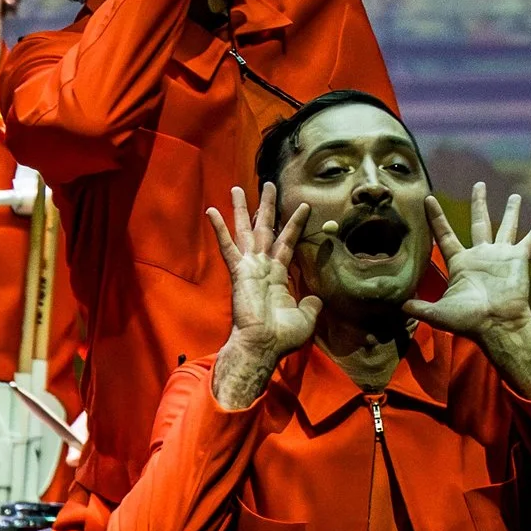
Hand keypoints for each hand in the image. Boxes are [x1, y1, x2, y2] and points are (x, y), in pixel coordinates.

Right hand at [206, 183, 318, 408]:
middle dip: (267, 207)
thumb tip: (317, 297)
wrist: (262, 345)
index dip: (295, 225)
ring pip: (246, 231)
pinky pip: (228, 247)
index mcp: (277, 276)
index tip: (304, 206)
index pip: (287, 243)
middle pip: (265, 229)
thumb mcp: (306, 318)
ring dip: (242, 209)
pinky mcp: (238, 272)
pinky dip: (220, 229)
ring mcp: (249, 267)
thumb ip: (311, 303)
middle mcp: (262, 267)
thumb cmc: (281, 336)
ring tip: (237, 188)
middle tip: (268, 185)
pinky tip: (212, 210)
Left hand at [406, 182, 530, 396]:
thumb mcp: (438, 313)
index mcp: (461, 263)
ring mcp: (501, 256)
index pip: (444, 235)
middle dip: (479, 204)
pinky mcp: (519, 259)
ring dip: (511, 211)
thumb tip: (398, 306)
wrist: (496, 326)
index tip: (428, 198)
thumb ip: (419, 307)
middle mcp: (481, 256)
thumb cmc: (469, 321)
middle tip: (479, 185)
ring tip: (515, 196)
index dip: (436, 218)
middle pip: (479, 222)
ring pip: (506, 227)